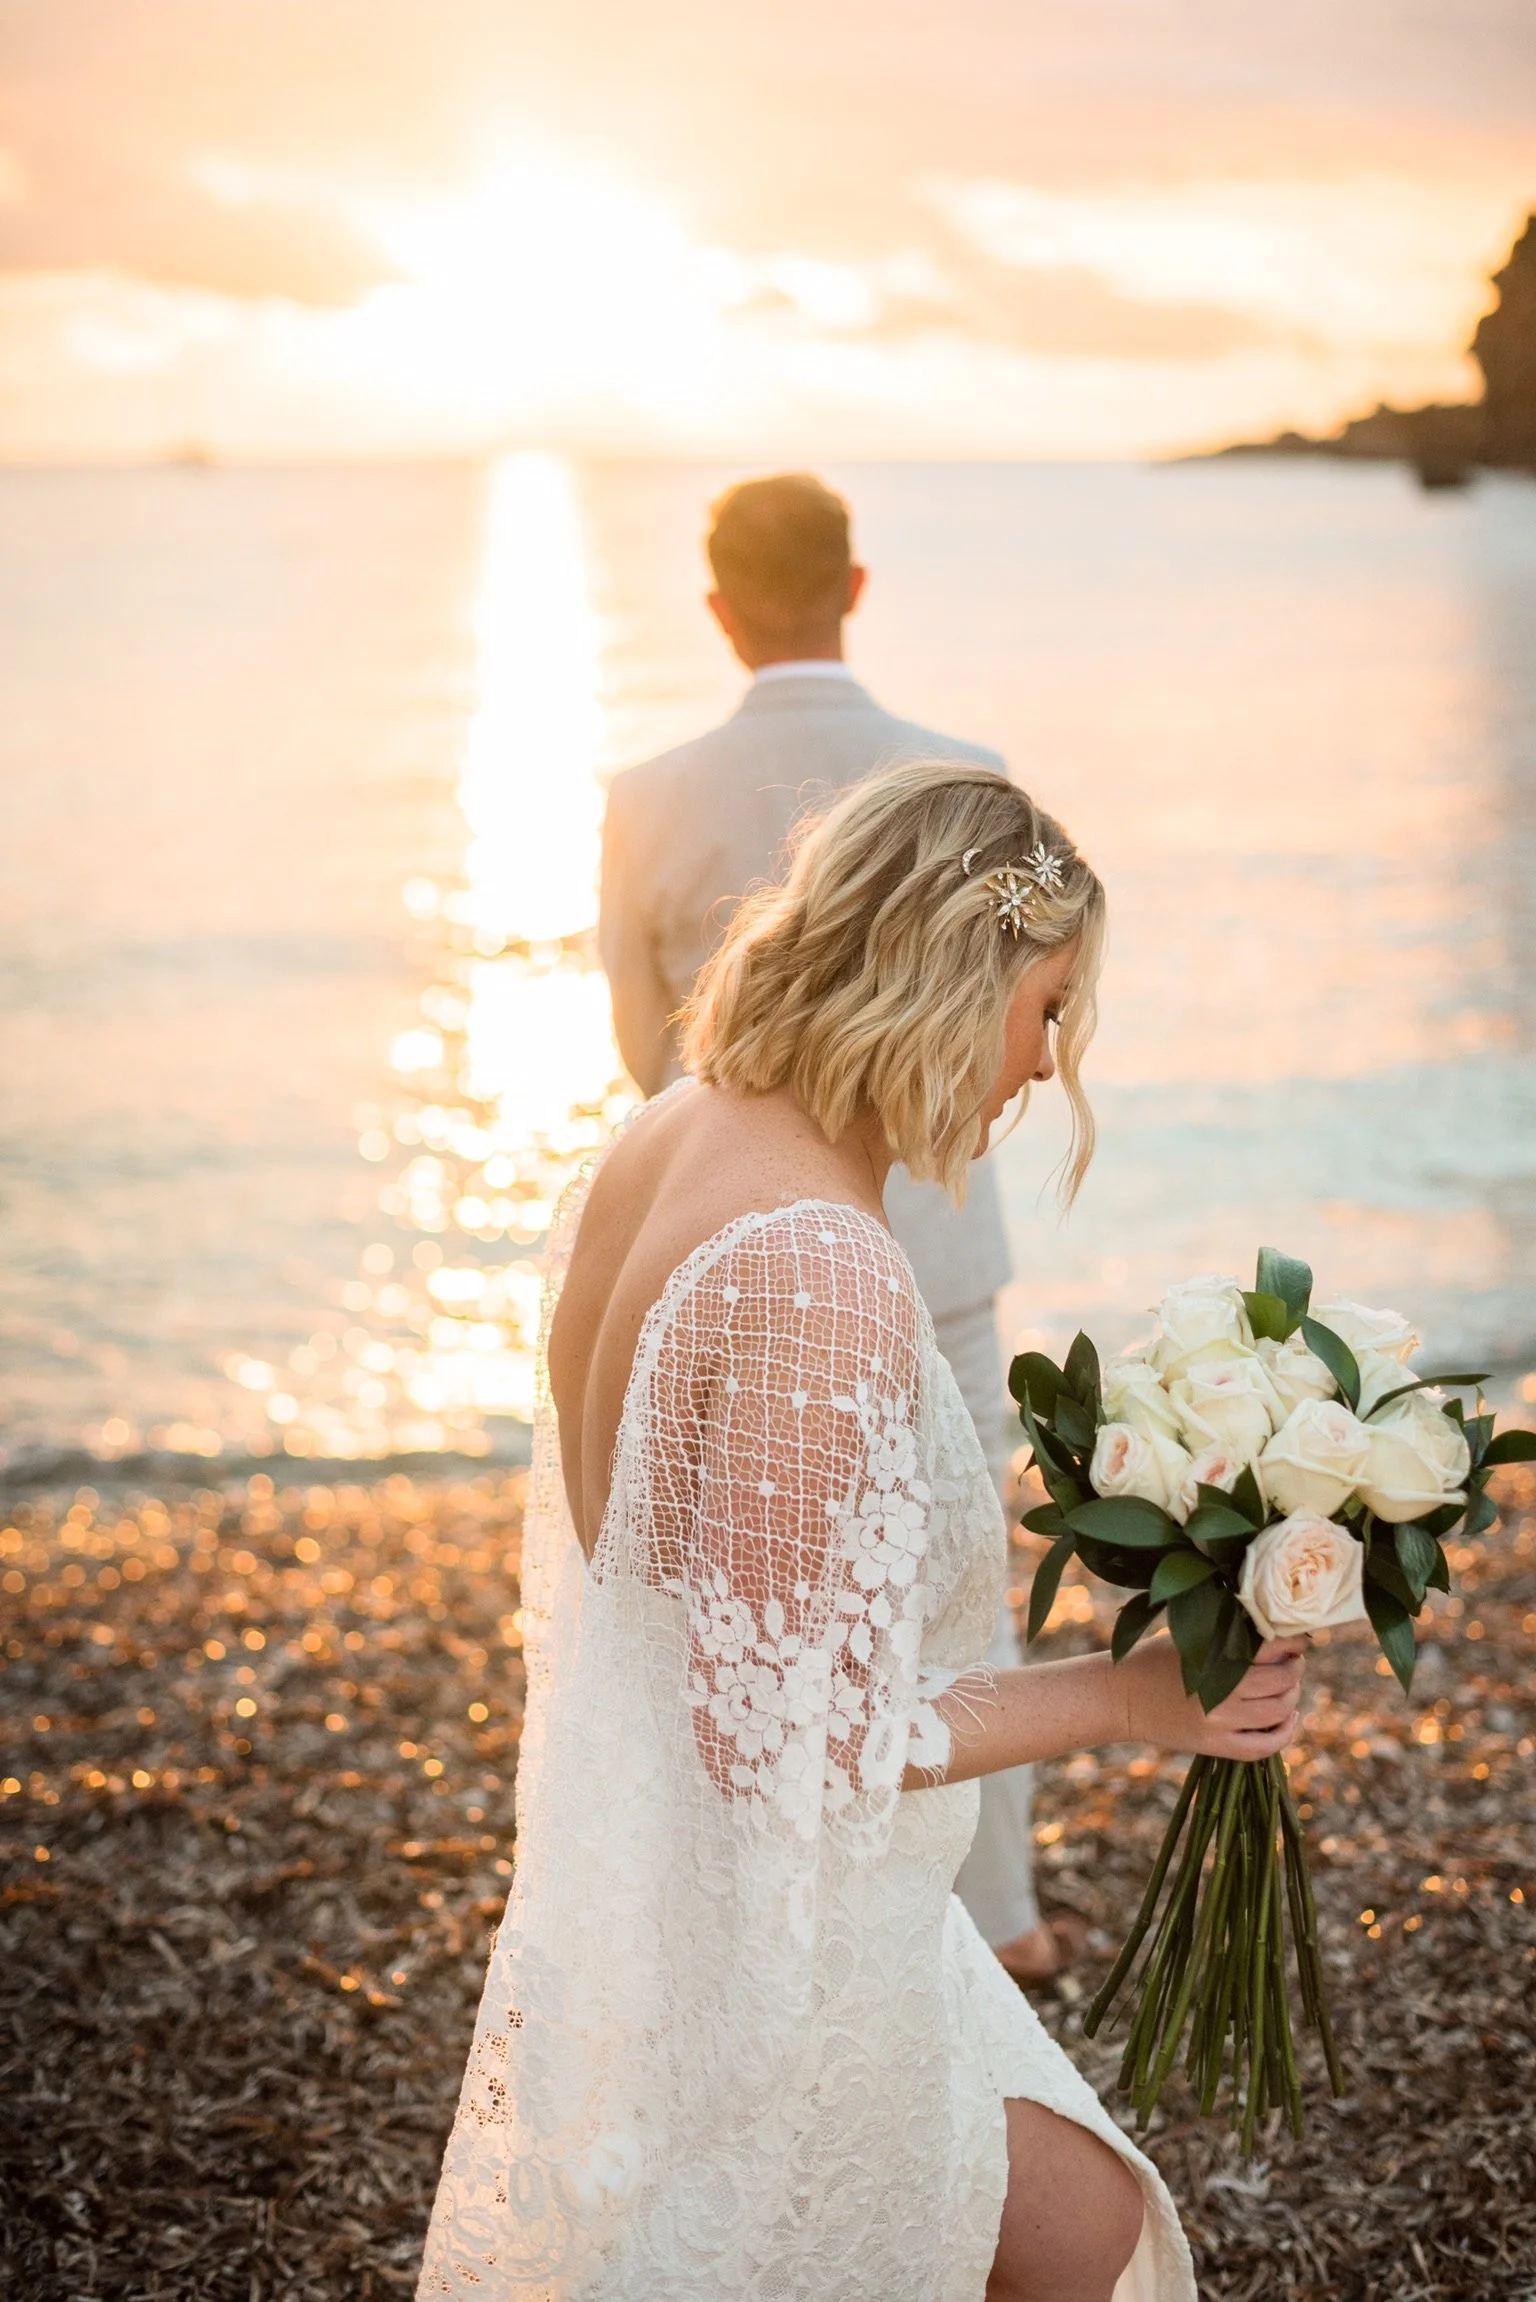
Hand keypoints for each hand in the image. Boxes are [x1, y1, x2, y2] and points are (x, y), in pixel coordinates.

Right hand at [1118, 1634, 1305, 1761]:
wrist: (1121, 1697)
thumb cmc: (1155, 1659)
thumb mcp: (1190, 1637)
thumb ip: (1229, 1637)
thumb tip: (1277, 1635)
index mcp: (1214, 1654)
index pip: (1272, 1646)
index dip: (1294, 1643)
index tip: (1298, 1640)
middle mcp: (1220, 1689)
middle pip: (1282, 1680)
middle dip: (1295, 1669)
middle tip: (1294, 1662)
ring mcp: (1219, 1720)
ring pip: (1278, 1711)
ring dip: (1292, 1697)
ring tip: (1288, 1687)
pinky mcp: (1214, 1745)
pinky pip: (1263, 1747)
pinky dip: (1284, 1733)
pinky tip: (1288, 1718)